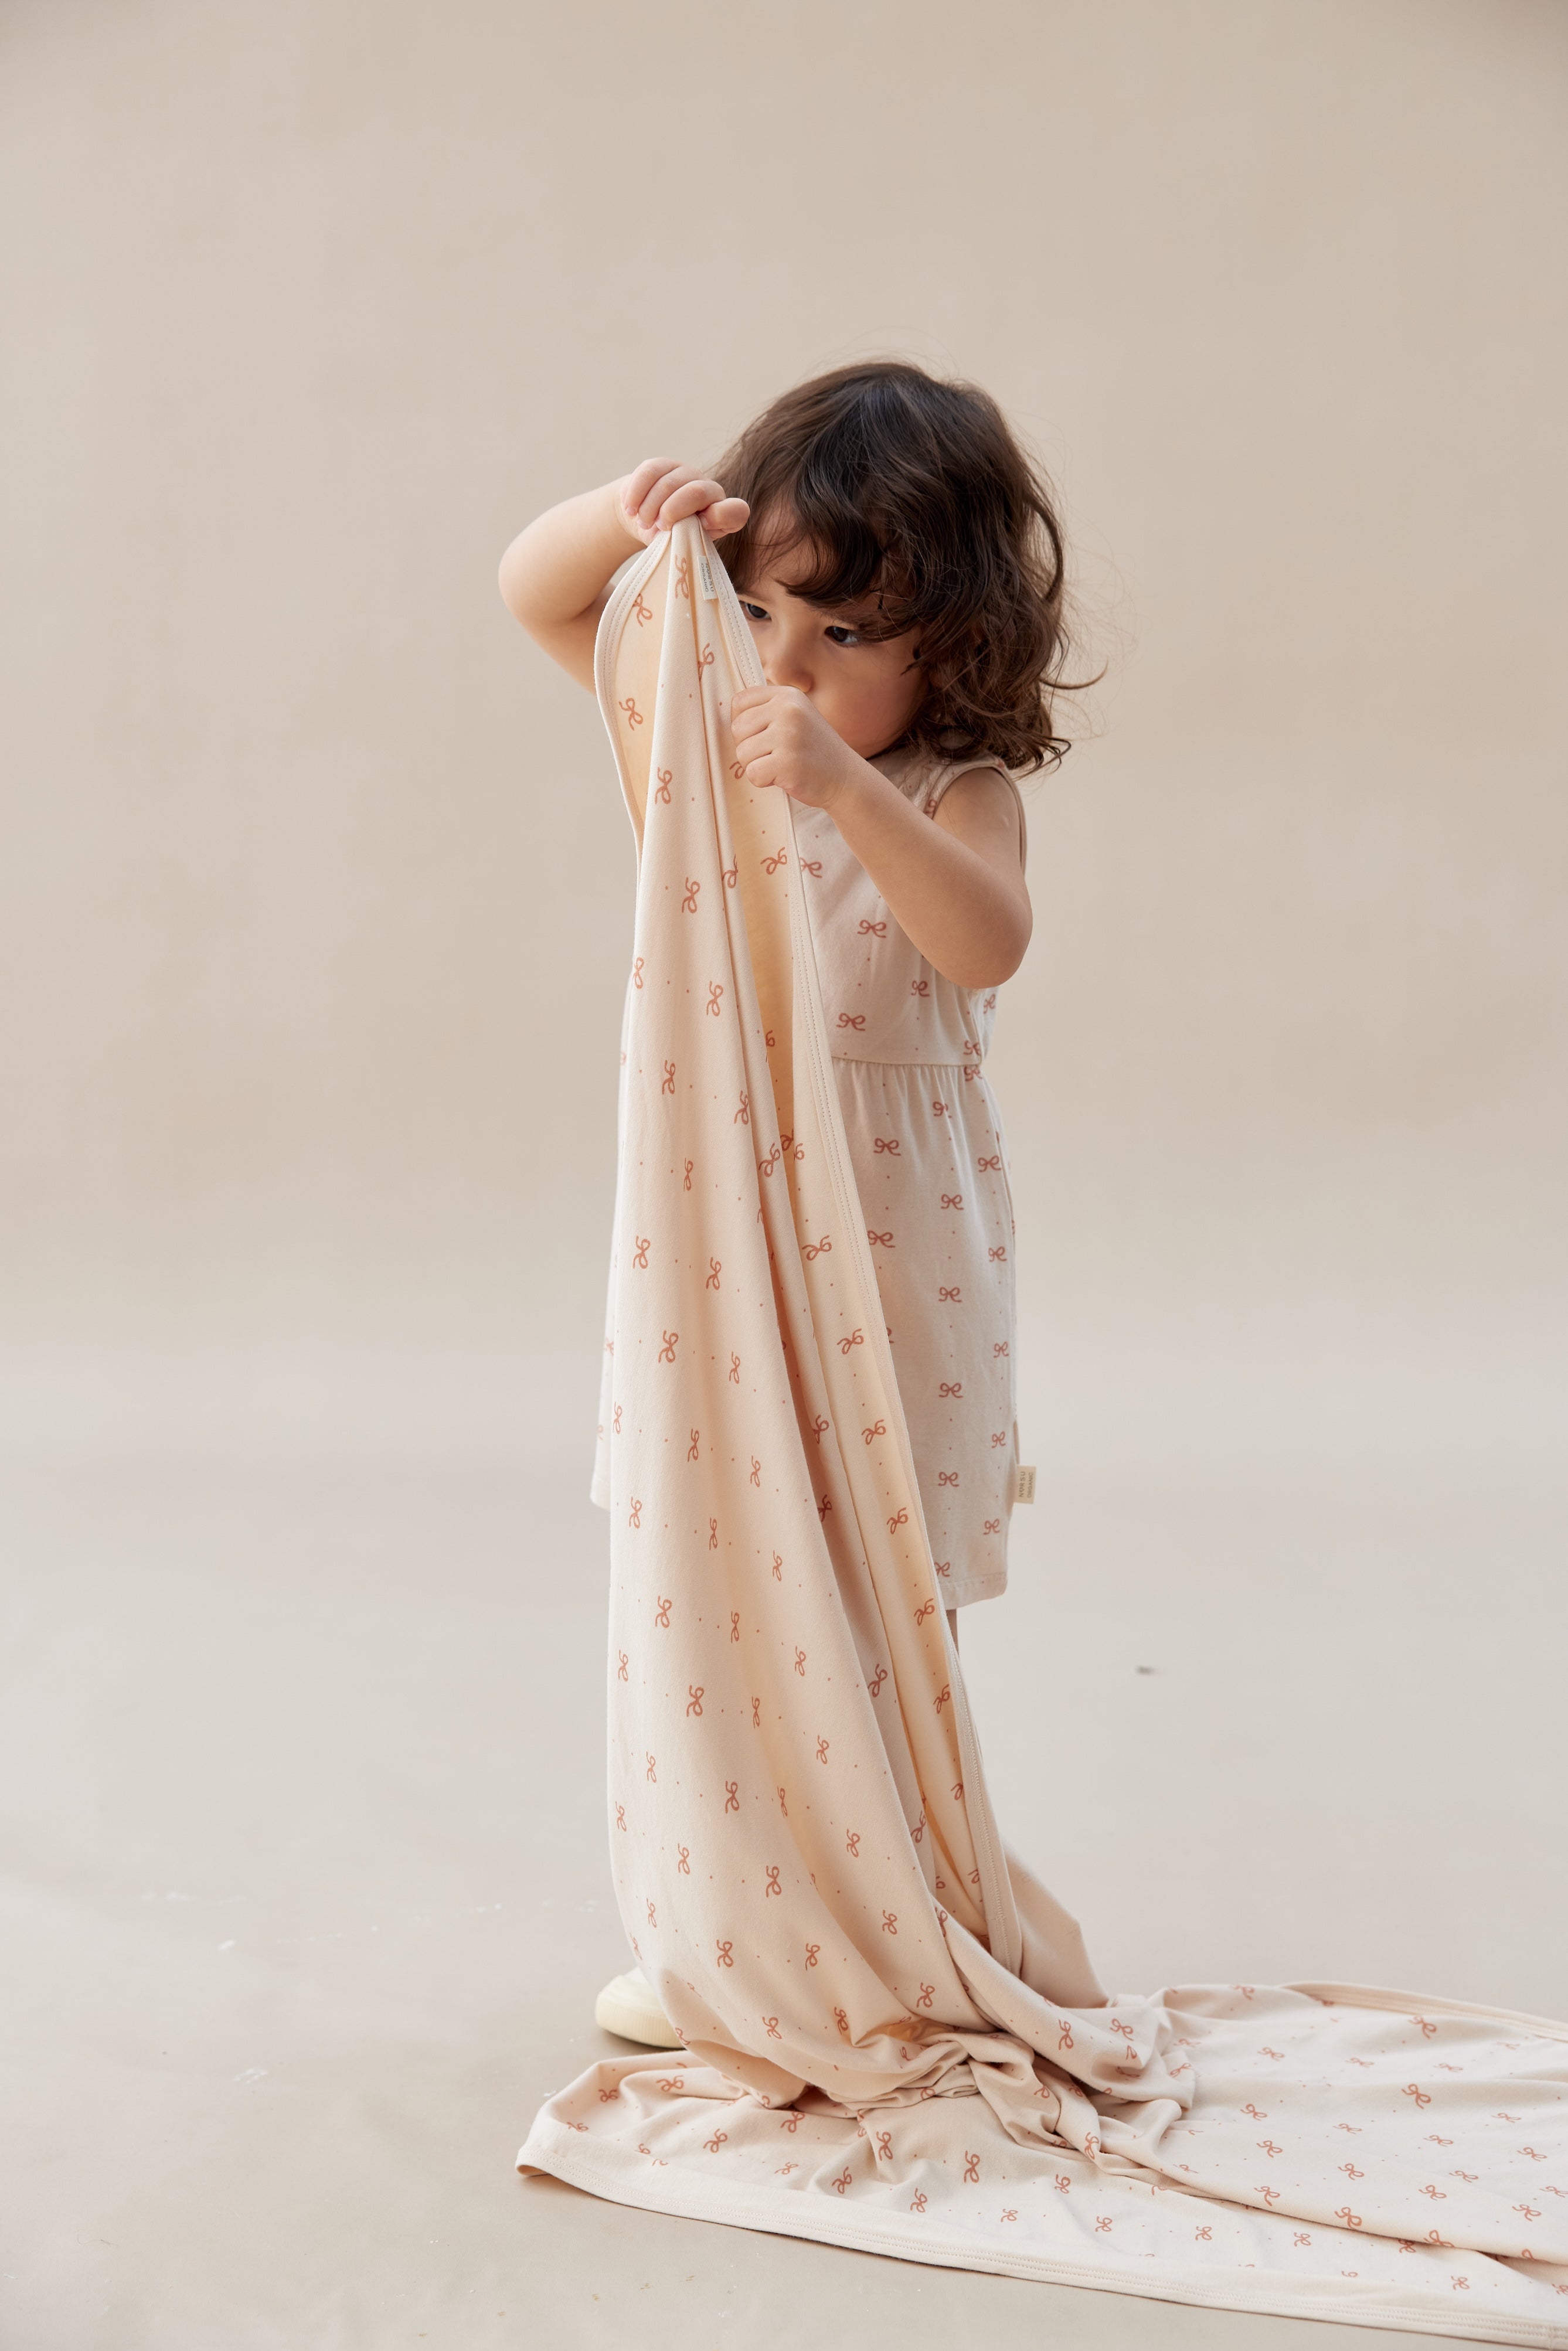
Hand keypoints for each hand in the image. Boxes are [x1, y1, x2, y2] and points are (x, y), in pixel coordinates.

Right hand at [615, 460, 748, 547]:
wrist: (647, 521)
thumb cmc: (670, 541)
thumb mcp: (682, 548)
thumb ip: (687, 544)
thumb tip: (680, 539)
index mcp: (723, 515)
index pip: (737, 511)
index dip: (721, 516)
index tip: (700, 526)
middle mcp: (710, 490)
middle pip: (697, 491)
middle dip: (672, 512)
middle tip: (658, 527)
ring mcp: (688, 474)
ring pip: (669, 482)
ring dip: (650, 507)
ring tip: (643, 522)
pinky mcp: (664, 464)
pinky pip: (649, 473)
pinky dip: (636, 494)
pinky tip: (630, 508)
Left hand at [730, 686, 869, 811]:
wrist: (845, 778)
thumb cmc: (812, 750)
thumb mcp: (795, 716)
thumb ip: (766, 710)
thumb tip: (724, 715)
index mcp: (786, 695)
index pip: (739, 702)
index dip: (744, 724)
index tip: (764, 736)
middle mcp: (788, 710)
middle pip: (737, 729)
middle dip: (749, 747)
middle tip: (775, 754)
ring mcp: (789, 735)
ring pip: (742, 753)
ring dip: (757, 765)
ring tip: (781, 764)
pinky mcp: (788, 762)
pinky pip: (752, 773)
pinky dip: (764, 781)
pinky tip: (784, 776)